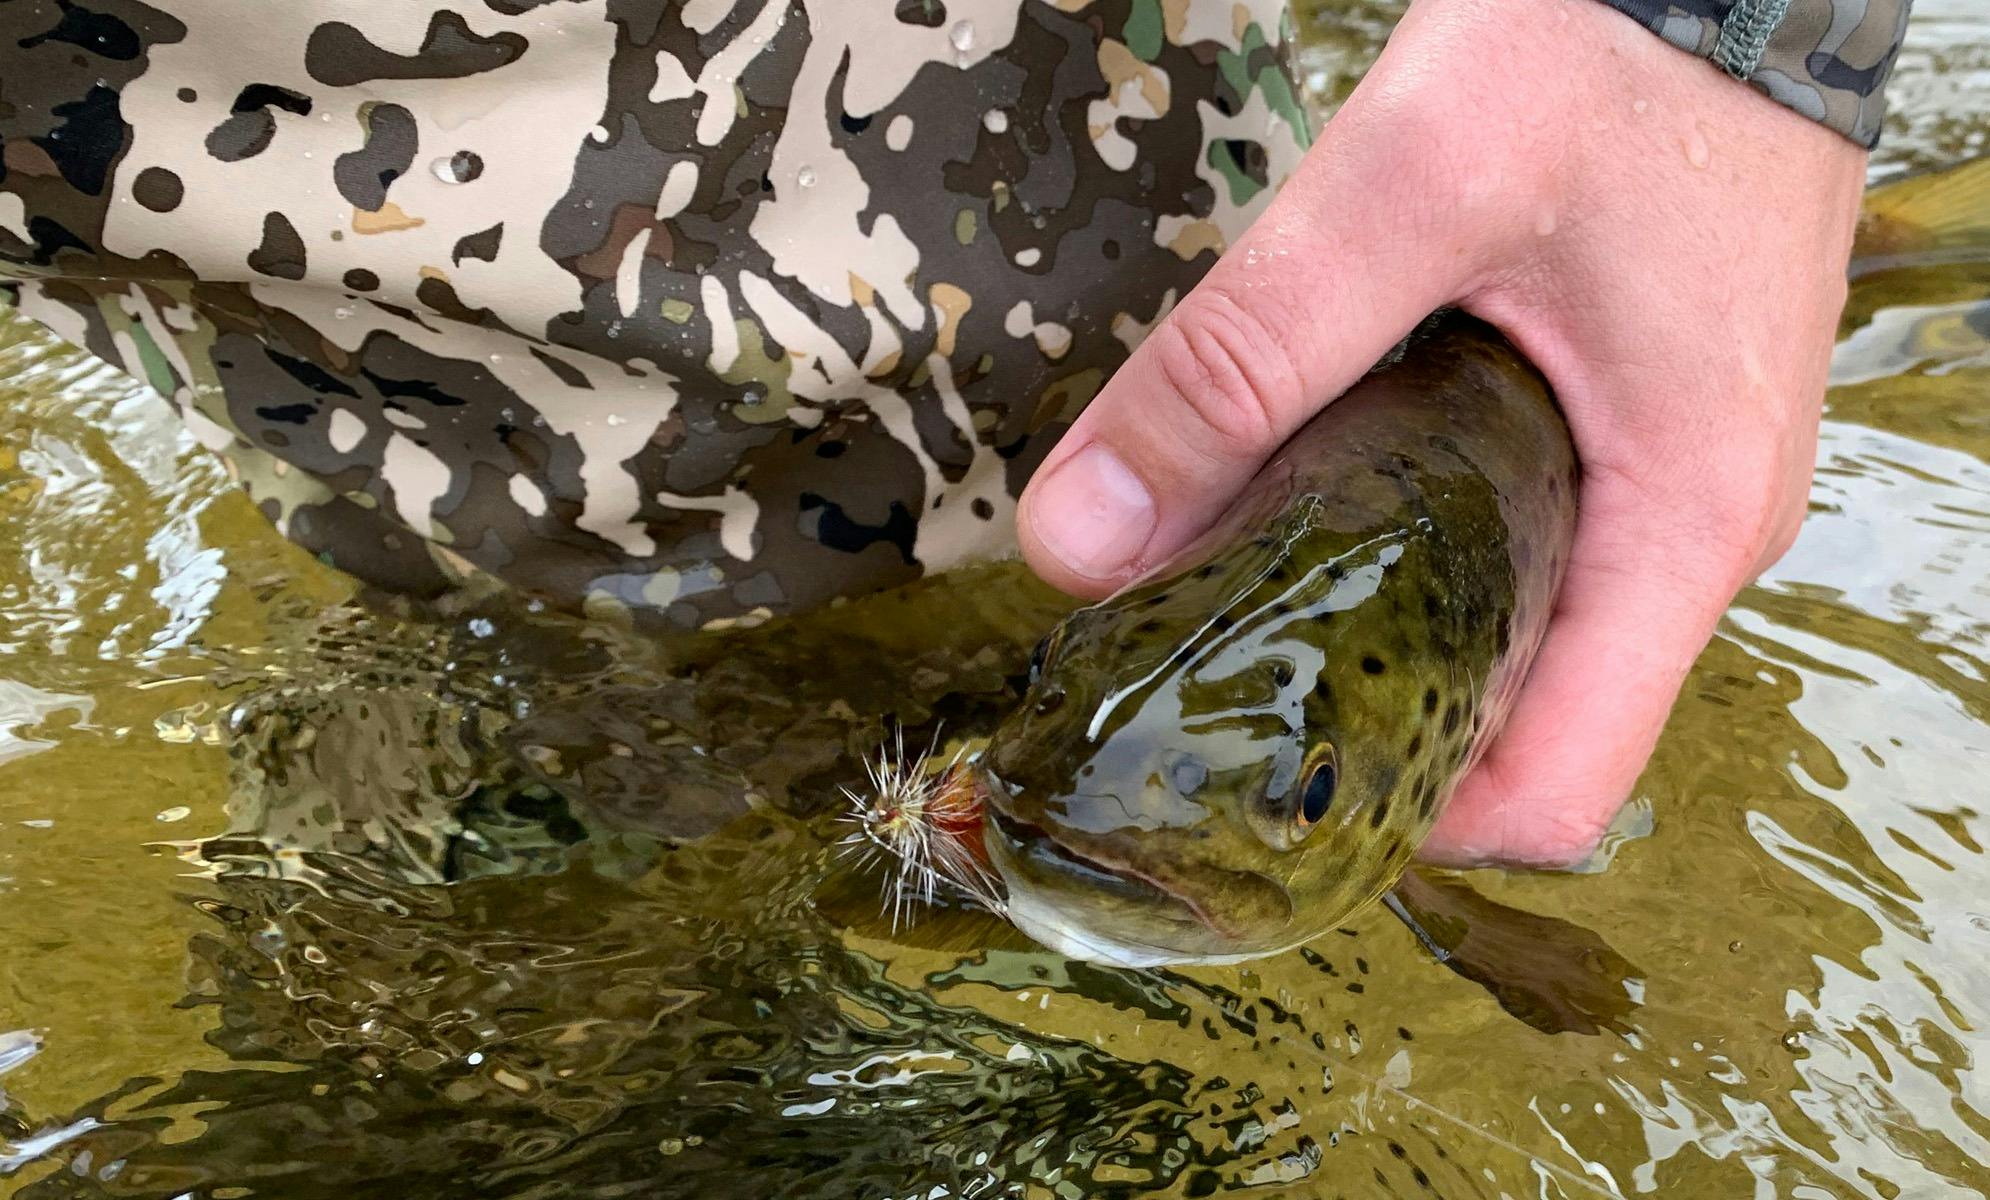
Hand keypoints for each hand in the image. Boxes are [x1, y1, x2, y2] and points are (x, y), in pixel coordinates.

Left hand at [1013, 0, 1867, 866]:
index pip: (1559, 789)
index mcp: (1684, 520)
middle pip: (1522, 729)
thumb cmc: (1618, 55)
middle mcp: (1696, 537)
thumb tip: (1082, 540)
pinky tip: (1318, 502)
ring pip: (1519, 645)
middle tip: (1210, 680)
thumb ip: (1240, 363)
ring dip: (1383, 640)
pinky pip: (1530, 560)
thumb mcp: (1404, 191)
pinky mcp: (1633, 440)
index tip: (1253, 780)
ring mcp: (1669, 492)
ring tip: (1241, 592)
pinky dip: (1421, 560)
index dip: (1403, 819)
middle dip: (1365, 729)